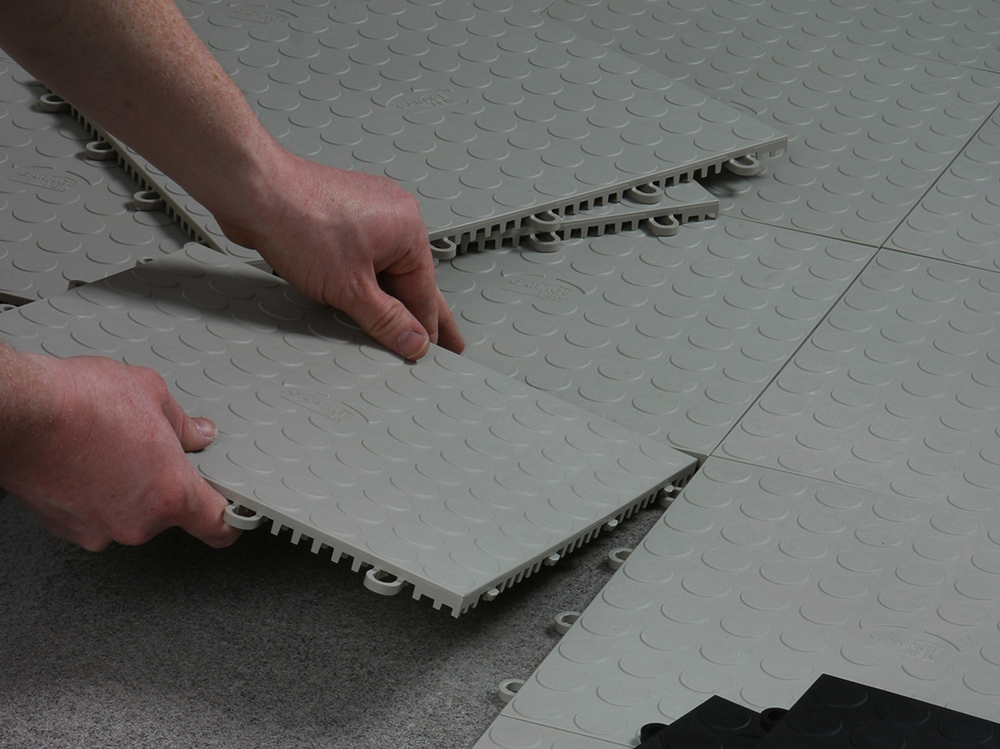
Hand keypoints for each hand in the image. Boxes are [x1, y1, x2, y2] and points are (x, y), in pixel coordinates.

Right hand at [0, 353, 239, 550]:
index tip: (233, 516)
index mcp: (171, 494)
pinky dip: (94, 493)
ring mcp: (99, 530)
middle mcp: (137, 522)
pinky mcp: (66, 528)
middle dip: (163, 483)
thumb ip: (184, 425)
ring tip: (108, 449)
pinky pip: (95, 514)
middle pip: (168, 513)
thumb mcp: (152, 395)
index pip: (218, 527)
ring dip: (126, 488)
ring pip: (129, 513)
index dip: (229, 522)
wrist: (20, 413)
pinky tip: (85, 461)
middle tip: (147, 450)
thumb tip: (198, 434)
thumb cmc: (79, 404)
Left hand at [216, 152, 464, 359]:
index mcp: (408, 228)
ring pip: (386, 267)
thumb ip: (386, 320)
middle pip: (411, 278)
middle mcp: (393, 214)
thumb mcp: (351, 289)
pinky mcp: (341, 215)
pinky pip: (365, 255)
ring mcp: (366, 212)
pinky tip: (362, 298)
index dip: (428, 327)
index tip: (432, 351)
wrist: (253, 191)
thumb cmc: (298, 220)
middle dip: (421, 312)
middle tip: (444, 340)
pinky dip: (366, 279)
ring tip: (397, 327)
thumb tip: (414, 340)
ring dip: (388, 298)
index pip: (426, 291)